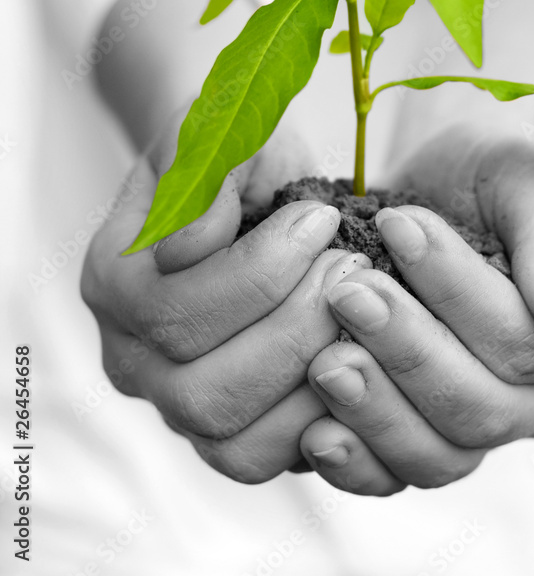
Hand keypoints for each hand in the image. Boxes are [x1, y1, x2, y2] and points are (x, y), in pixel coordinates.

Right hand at [81, 108, 367, 482]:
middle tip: (352, 266)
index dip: (262, 269)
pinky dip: (321, 424)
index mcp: (113, 281)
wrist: (250, 179)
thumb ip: (204, 177)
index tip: (321, 217)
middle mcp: (130, 356)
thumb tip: (190, 251)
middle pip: (203, 389)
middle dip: (295, 327)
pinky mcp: (226, 429)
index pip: (177, 309)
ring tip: (360, 307)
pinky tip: (360, 357)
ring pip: (233, 441)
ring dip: (312, 376)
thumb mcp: (219, 133)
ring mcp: (174, 403)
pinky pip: (267, 459)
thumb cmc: (234, 151)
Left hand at [298, 134, 533, 495]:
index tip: (397, 226)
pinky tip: (315, 433)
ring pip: (440, 456)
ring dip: (376, 410)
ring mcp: (489, 431)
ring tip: (324, 359)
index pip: (525, 339)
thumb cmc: (486, 177)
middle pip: (480, 406)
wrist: (436, 192)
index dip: (456, 290)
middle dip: (407, 349)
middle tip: (347, 291)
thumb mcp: (526, 180)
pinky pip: (398, 476)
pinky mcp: (429, 440)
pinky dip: (358, 463)